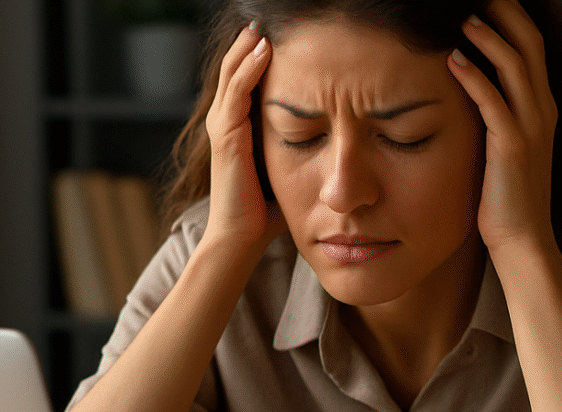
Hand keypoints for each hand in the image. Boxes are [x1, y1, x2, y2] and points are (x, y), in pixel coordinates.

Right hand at [203, 22, 287, 251]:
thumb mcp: (290, 163)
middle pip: (237, 65)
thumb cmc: (269, 208)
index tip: (288, 34)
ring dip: (249, 46)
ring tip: (265, 25)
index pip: (248, 76)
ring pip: (233, 72)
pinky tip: (263, 50)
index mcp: (239, 124)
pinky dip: (248, 69)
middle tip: (270, 18)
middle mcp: (226, 120)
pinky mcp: (226, 138)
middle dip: (253, 40)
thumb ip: (304, 142)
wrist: (242, 238)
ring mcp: (222, 127)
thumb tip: (340, 128)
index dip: (262, 53)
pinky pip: (236, 93)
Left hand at [447, 0, 559, 252]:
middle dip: (505, 12)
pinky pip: (494, 101)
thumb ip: (495, 114)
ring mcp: (532, 127)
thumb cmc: (504, 196)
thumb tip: (467, 85)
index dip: (512, 17)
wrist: (522, 241)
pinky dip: (474, 77)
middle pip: (529, 42)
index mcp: (542, 106)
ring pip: (515, 64)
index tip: (486, 1)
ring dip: (487, 36)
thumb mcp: (504, 146)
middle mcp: (543, 110)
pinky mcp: (513, 147)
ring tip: (462, 17)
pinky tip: (452, 60)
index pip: (531, 46)